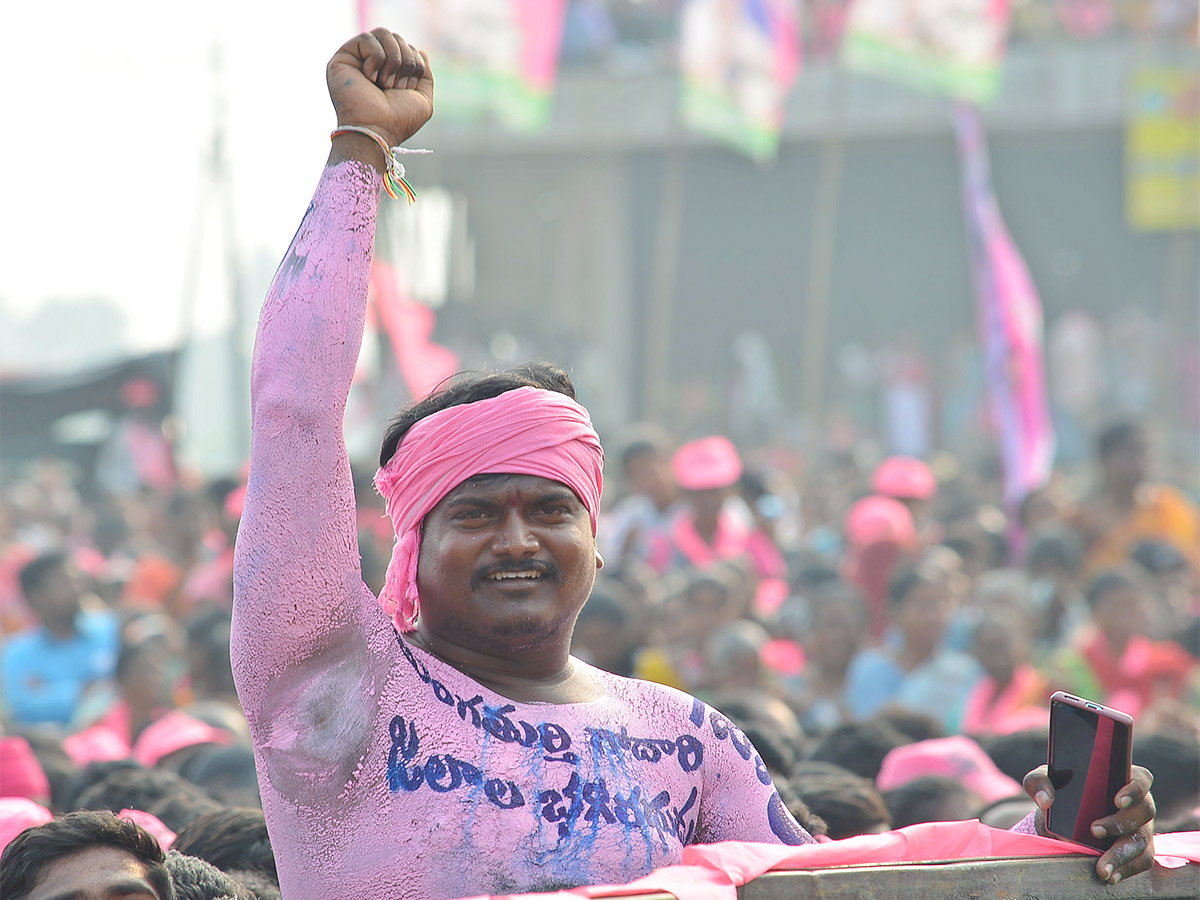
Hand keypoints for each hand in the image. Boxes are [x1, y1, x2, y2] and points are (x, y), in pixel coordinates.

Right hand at [326, 28, 433, 148]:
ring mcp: (358, 58)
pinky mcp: (344, 56)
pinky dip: (376, 58)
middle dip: (406, 62)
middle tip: (396, 87)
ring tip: (384, 83)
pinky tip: (369, 77)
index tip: (406, 88)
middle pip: (398, 38)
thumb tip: (421, 51)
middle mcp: (374, 63)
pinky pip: (368, 38)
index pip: (409, 48)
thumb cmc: (398, 120)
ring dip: (393, 59)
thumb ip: (425, 75)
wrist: (376, 129)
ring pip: (384, 33)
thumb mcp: (422, 100)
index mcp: (391, 71)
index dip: (416, 65)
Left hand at [1024, 764, 1155, 884]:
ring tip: (1101, 867)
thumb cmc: (1059, 792)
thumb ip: (1039, 782)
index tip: (1117, 800)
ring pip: (1142, 840)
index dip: (1134, 789)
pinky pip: (1141, 861)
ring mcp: (1141, 827)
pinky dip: (1126, 870)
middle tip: (1095, 831)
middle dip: (1121, 823)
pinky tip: (1109, 875)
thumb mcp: (1045, 781)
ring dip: (1123, 855)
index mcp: (1120, 778)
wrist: (1060, 819)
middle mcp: (1137, 803)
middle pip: (1144, 811)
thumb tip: (1045, 800)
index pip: (1141, 779)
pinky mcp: (1139, 849)